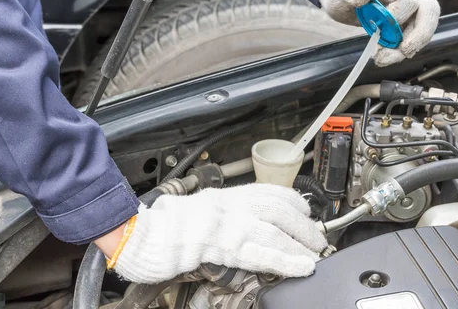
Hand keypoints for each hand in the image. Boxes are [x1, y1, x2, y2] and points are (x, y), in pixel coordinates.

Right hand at [107, 184, 326, 284]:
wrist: (139, 235)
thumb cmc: (164, 225)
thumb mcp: (198, 210)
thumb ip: (223, 213)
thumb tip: (245, 223)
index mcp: (224, 197)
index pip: (267, 192)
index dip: (291, 201)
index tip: (305, 210)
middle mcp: (229, 206)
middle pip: (277, 209)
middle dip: (302, 224)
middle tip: (317, 238)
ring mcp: (226, 224)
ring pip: (274, 230)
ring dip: (300, 243)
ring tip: (315, 254)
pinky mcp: (222, 246)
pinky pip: (260, 252)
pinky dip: (285, 259)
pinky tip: (301, 266)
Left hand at [321, 0, 439, 66]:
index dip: (399, 18)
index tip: (380, 30)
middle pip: (430, 11)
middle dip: (419, 36)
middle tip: (402, 52)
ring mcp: (411, 6)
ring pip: (424, 27)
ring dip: (408, 47)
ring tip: (384, 58)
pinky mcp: (408, 19)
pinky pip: (414, 35)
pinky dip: (402, 49)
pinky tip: (386, 55)